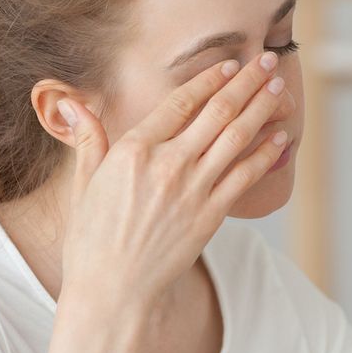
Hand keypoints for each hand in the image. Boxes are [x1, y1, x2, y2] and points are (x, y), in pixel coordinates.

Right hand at [55, 51, 291, 316]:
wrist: (112, 292)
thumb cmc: (91, 242)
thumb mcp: (82, 184)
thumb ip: (88, 140)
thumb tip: (72, 103)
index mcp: (134, 150)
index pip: (181, 102)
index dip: (210, 79)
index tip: (230, 64)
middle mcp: (167, 164)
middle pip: (217, 111)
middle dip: (247, 82)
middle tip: (267, 61)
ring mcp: (192, 190)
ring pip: (237, 137)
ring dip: (261, 108)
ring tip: (279, 88)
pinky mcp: (210, 216)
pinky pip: (245, 177)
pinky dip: (264, 153)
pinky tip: (278, 137)